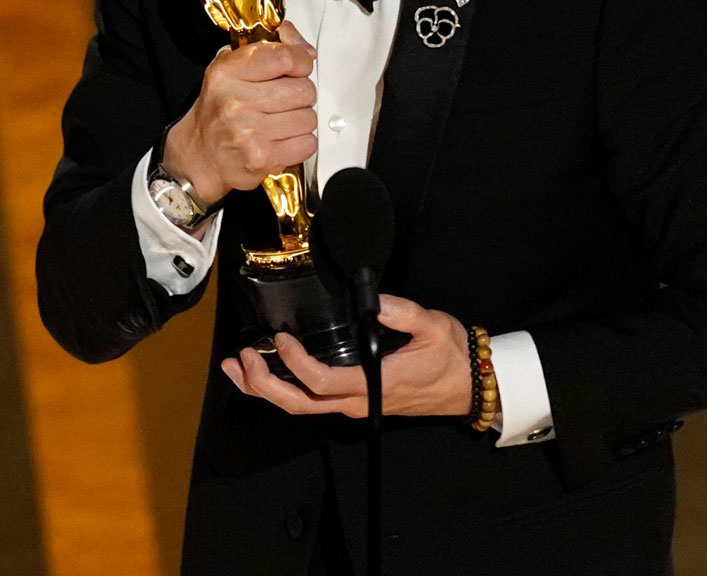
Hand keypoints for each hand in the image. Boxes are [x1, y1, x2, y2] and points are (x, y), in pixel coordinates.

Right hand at [164, 21, 316, 206]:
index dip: (301, 61)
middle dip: (301, 94)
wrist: (199, 157)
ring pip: (308, 117)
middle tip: (283, 100)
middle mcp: (235, 102)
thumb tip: (307, 50)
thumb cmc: (217, 111)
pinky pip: (307, 143)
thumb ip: (270, 47)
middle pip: (303, 89)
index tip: (300, 67)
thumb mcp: (230, 68)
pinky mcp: (262, 158)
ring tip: (280, 121)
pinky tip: (282, 140)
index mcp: (226, 74)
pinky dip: (301, 143)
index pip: (284, 57)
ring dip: (301, 120)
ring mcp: (249, 133)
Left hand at [220, 294, 480, 418]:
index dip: (295, 364)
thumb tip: (372, 298)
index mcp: (374, 385)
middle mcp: (358, 402)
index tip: (281, 337)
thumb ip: (402, 312)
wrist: (469, 386)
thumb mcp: (432, 326)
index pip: (322, 383)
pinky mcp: (354, 402)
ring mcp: (354, 406)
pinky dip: (282, 388)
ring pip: (301, 408)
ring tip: (237, 368)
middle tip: (240, 358)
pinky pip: (311, 402)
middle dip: (264, 385)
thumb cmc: (451, 356)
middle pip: (300, 404)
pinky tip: (266, 373)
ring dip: (265, 389)